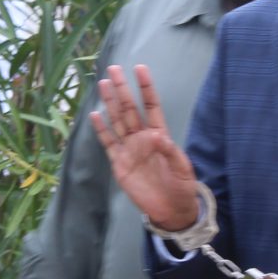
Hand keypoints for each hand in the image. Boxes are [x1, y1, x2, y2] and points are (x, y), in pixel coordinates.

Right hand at [90, 64, 198, 229]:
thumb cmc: (182, 186)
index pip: (151, 106)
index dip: (146, 88)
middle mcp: (142, 138)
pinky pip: (108, 143)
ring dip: (110, 103)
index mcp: (160, 135)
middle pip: (130, 109)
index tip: (140, 69)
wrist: (171, 210)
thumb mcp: (182, 169)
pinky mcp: (119, 164)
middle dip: (122, 89)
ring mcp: (129, 150)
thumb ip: (171, 152)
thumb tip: (159, 137)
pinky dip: (101, 130)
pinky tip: (95, 115)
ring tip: (103, 84)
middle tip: (113, 68)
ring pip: (117, 121)